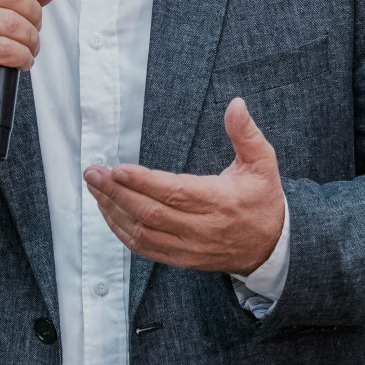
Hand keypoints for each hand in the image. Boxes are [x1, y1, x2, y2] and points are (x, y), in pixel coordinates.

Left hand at [86, 98, 283, 275]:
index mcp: (220, 201)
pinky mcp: (181, 259)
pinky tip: (108, 213)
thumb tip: (235, 105)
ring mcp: (190, 247)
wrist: (271, 247)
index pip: (175, 193)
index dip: (143, 182)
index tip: (117, 169)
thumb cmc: (263, 200)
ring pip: (143, 233)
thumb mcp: (263, 163)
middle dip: (117, 193)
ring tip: (95, 189)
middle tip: (93, 174)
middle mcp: (202, 228)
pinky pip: (145, 249)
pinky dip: (122, 232)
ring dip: (114, 211)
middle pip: (151, 213)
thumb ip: (246, 134)